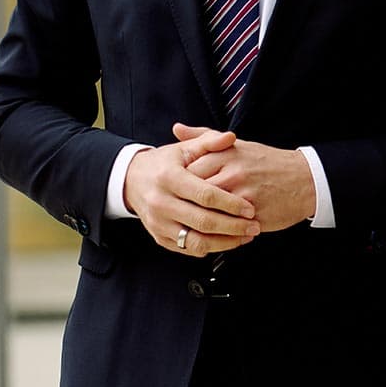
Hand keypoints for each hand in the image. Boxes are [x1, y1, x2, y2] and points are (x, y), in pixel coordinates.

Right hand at [125, 127, 258, 257]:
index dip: (230, 203)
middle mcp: (161, 203)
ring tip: (245, 237)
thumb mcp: (183, 148)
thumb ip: (208, 141)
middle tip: (254, 227)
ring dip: (224, 242)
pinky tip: (227, 241)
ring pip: (196, 241)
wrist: (131, 180)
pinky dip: (210, 248)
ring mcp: (159, 223)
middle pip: (203, 222)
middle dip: (233, 227)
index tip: (250, 208)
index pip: (205, 195)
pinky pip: (188, 249)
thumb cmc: (164, 163)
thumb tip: (231, 137)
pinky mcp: (159, 238)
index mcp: (169, 178)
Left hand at [183, 126, 316, 232]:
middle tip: (179, 210)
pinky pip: (226, 228)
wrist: (304, 179)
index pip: (187, 171)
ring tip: (192, 224)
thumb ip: (204, 138)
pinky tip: (211, 233)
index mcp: (225, 154)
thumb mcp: (237, 145)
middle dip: (184, 204)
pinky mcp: (252, 215)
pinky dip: (216, 232)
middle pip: (194, 193)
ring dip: (198, 221)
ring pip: (208, 213)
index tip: (175, 191)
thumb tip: (176, 128)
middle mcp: (232, 173)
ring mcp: (243, 195)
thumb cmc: (267, 162)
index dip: (178, 185)